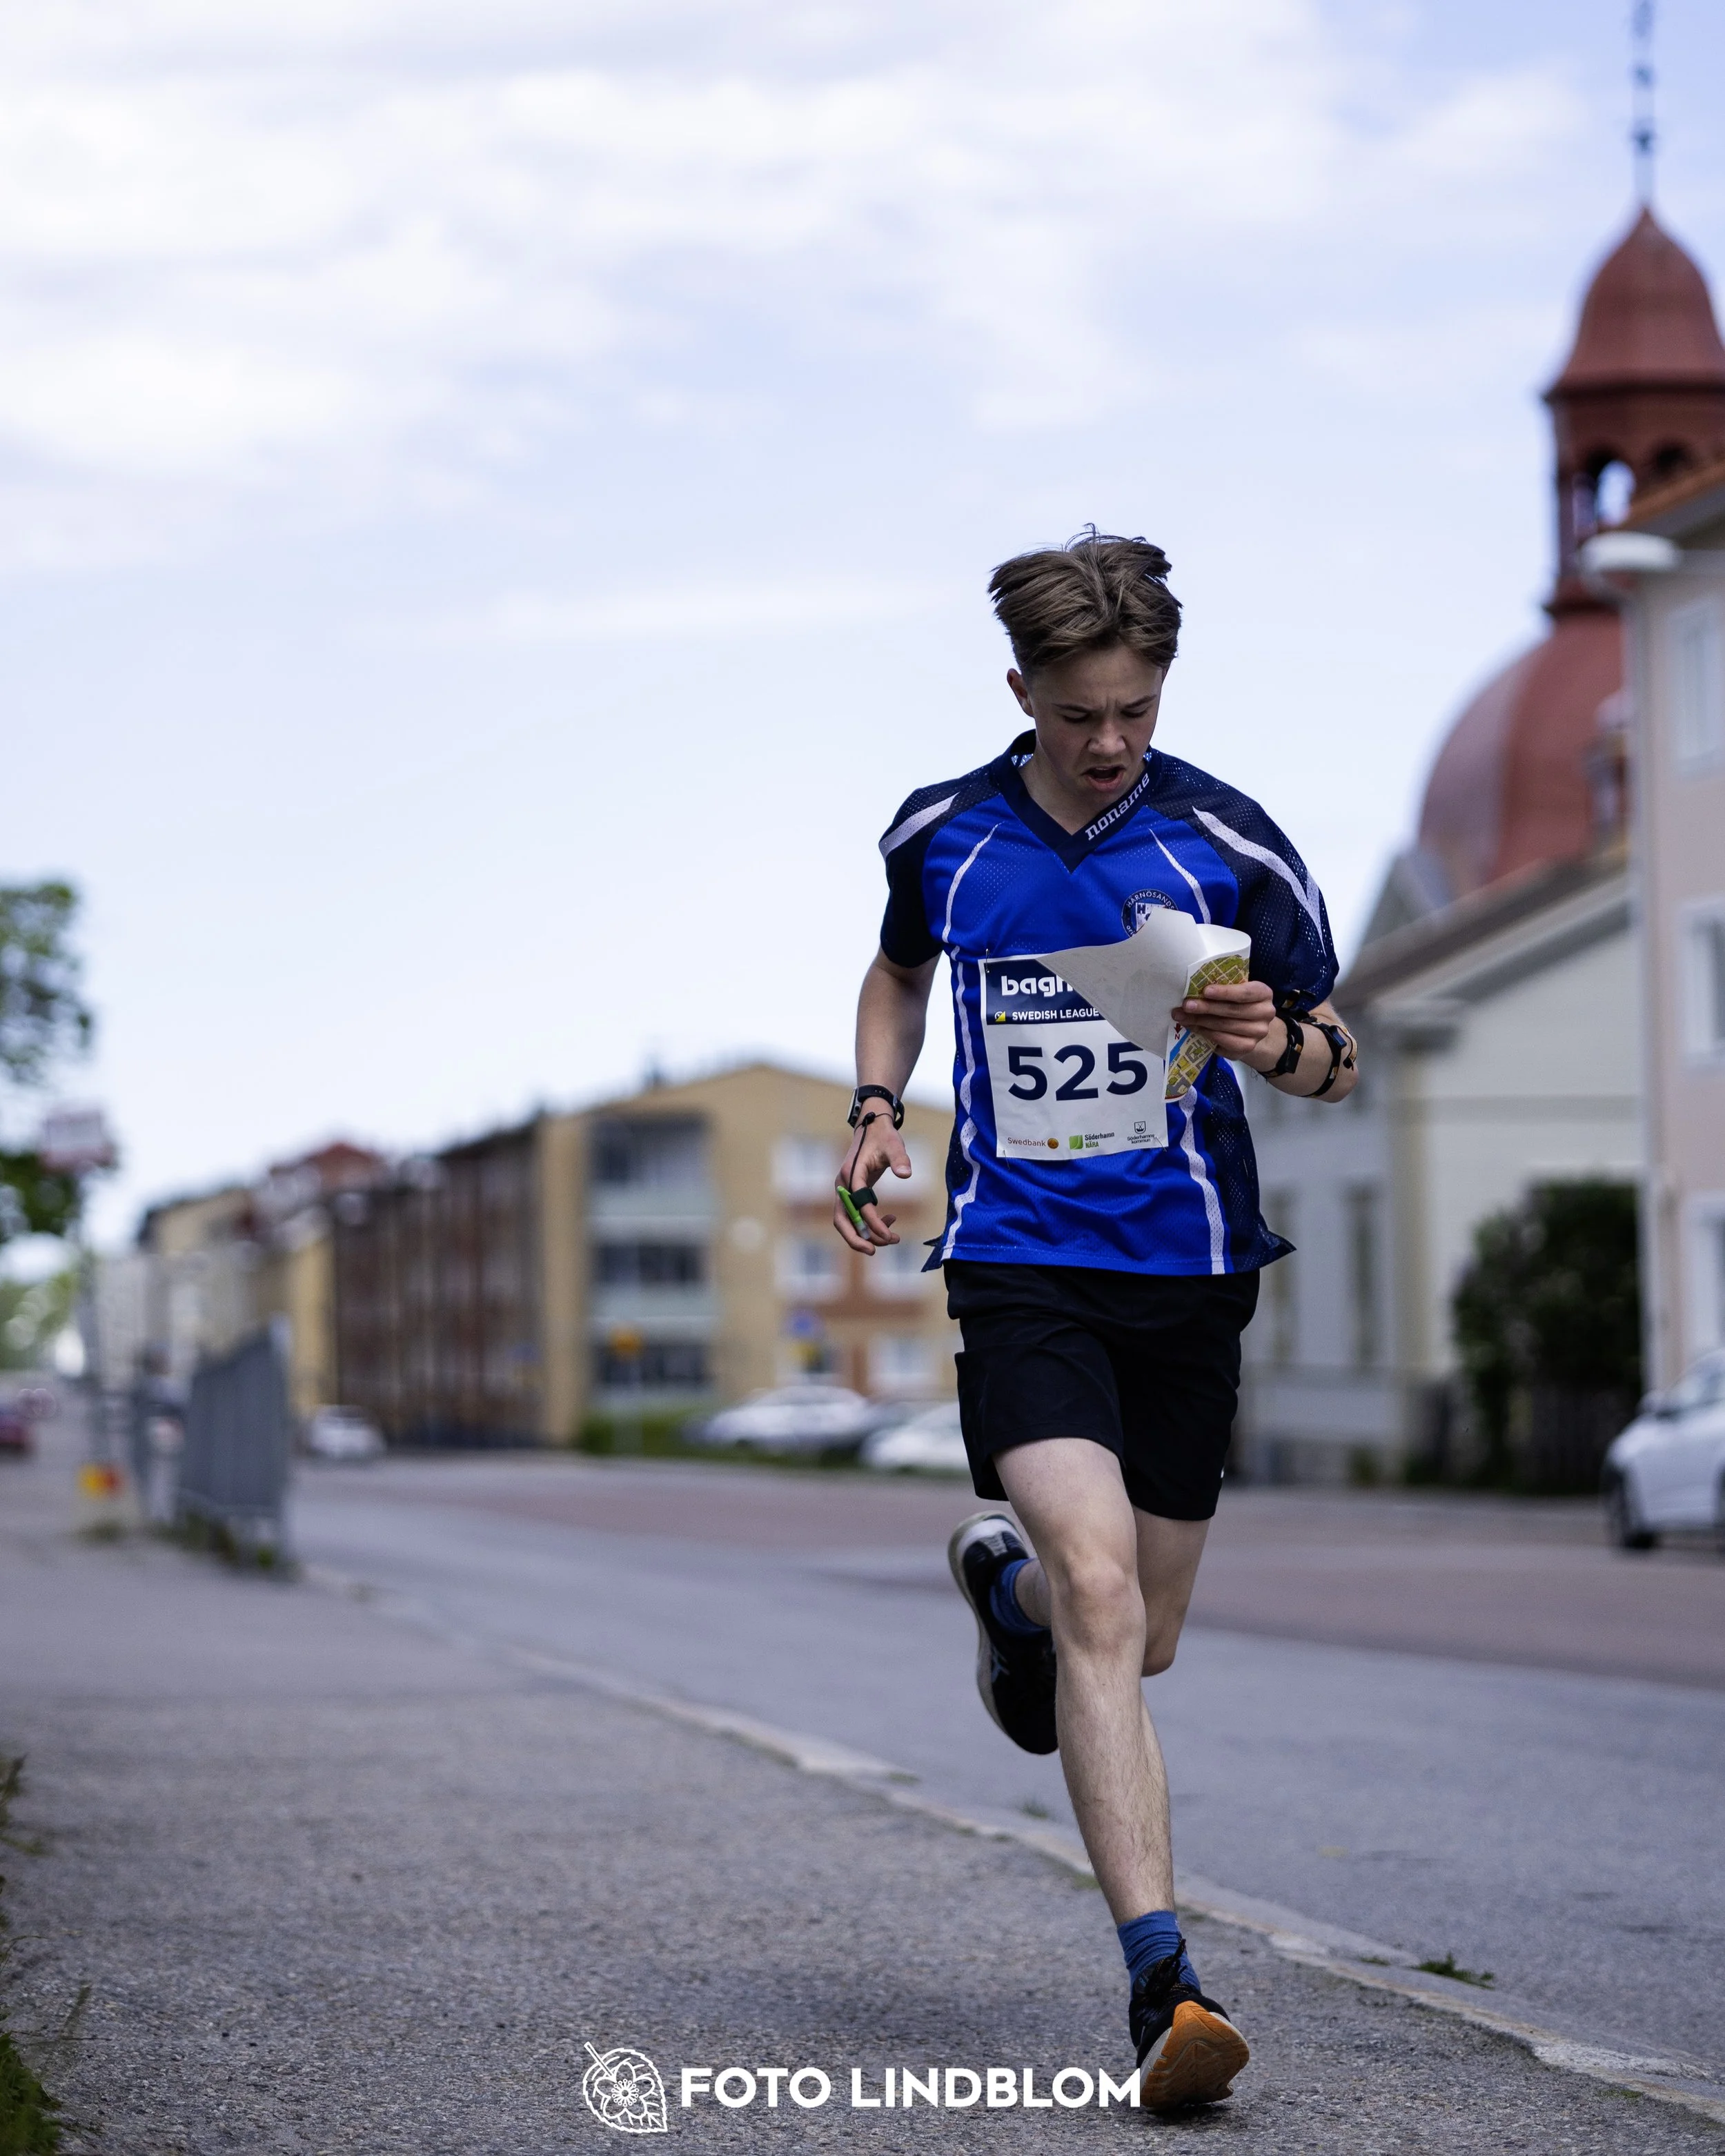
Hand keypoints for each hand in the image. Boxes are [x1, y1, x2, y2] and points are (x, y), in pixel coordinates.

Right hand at [832, 1112, 912, 1252]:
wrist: (873, 1128)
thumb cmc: (884, 1136)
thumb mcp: (894, 1144)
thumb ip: (900, 1158)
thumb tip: (906, 1174)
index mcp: (851, 1174)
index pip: (857, 1204)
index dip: (871, 1222)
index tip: (888, 1234)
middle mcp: (843, 1185)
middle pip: (841, 1219)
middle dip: (856, 1238)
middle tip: (874, 1252)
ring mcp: (845, 1191)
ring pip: (848, 1222)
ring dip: (866, 1234)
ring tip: (893, 1238)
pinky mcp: (852, 1194)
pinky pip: (856, 1216)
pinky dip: (870, 1224)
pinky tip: (891, 1219)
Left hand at [1171, 978, 1276, 1059]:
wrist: (1251, 1027)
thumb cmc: (1238, 1003)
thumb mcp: (1235, 991)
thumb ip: (1221, 990)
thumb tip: (1192, 992)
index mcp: (1263, 993)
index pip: (1245, 992)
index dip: (1225, 992)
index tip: (1205, 991)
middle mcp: (1266, 1013)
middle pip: (1232, 1010)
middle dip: (1206, 1008)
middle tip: (1186, 1005)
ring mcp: (1259, 1032)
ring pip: (1225, 1026)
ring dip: (1201, 1021)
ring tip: (1183, 1017)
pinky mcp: (1248, 1047)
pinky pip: (1224, 1041)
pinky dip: (1206, 1034)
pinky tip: (1195, 1028)